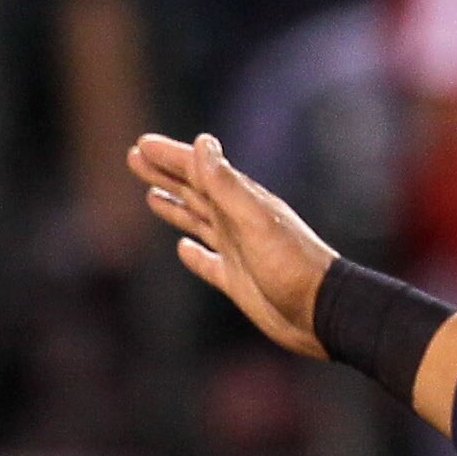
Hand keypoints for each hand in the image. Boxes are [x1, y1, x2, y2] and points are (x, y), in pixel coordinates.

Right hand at [127, 131, 333, 357]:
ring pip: (198, 221)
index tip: (142, 144)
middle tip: (135, 157)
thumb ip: (227, 185)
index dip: (171, 156)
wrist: (322, 312)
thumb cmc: (293, 266)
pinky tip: (183, 249)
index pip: (199, 171)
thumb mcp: (256, 220)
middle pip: (194, 190)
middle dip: (165, 173)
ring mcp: (237, 251)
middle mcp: (237, 222)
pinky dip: (193, 254)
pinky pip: (208, 262)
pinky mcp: (237, 281)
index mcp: (241, 202)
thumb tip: (202, 143)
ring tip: (151, 194)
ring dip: (175, 206)